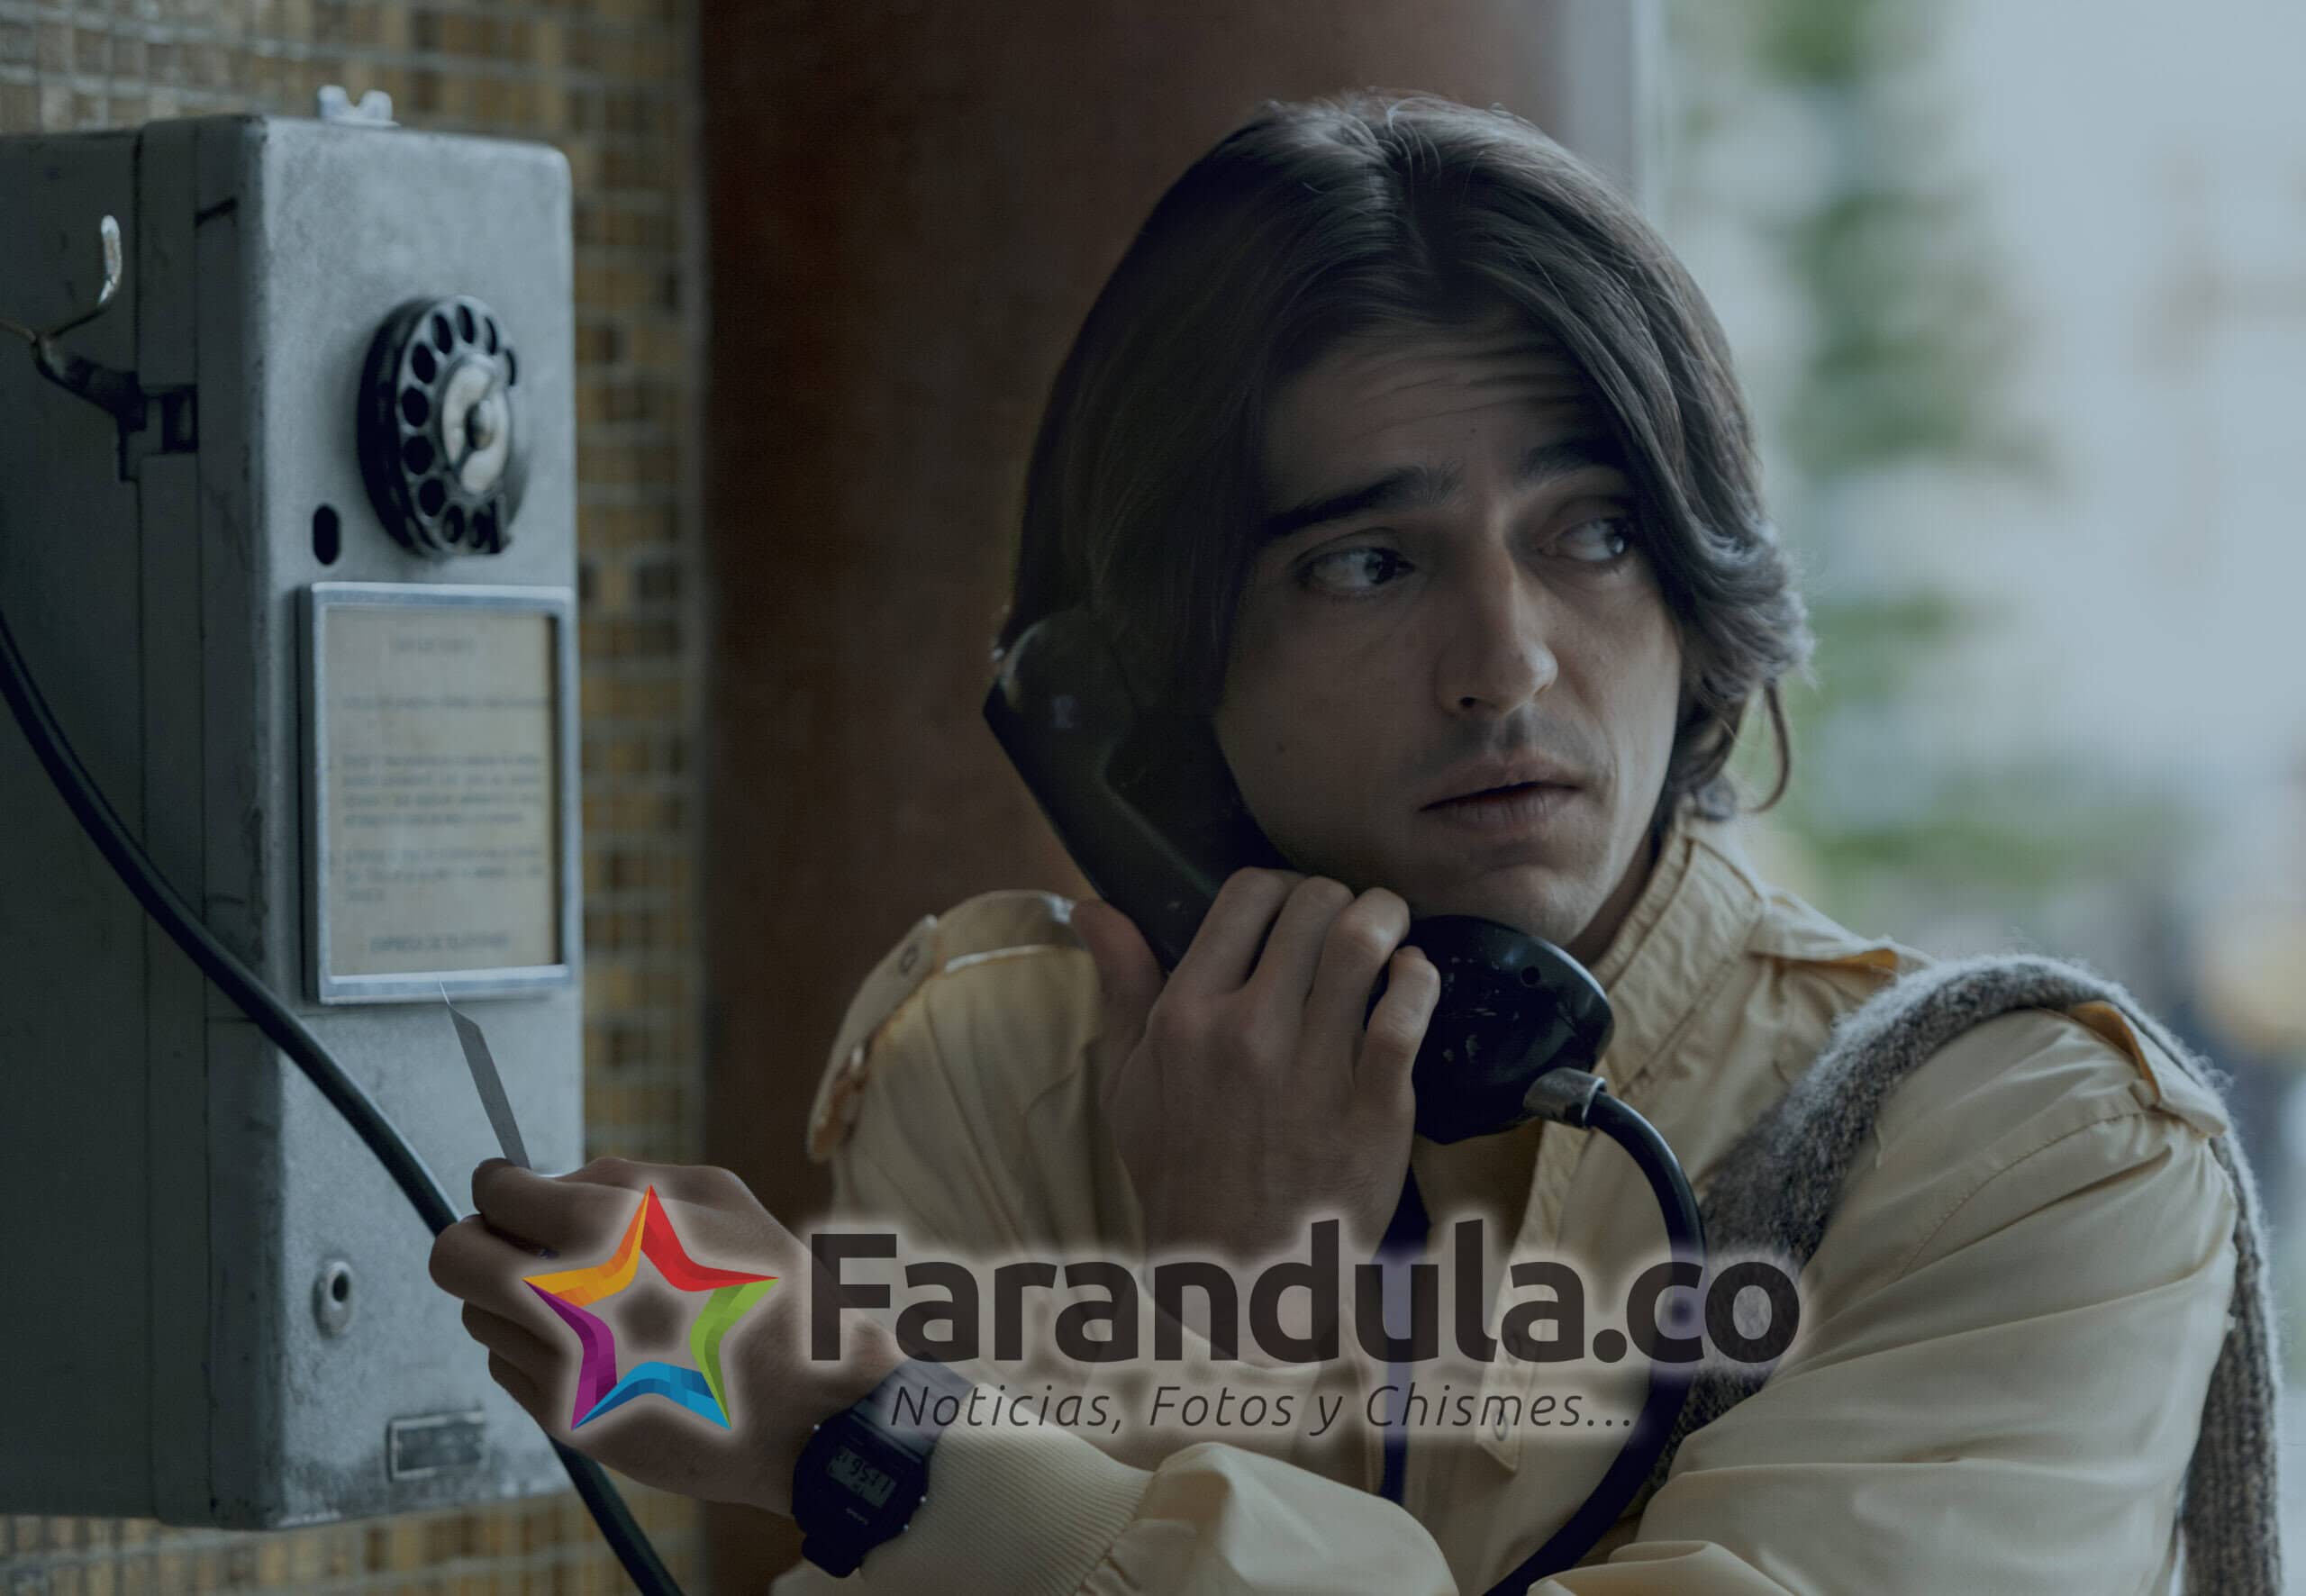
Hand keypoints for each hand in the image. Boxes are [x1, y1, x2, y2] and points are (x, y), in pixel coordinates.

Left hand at [428, 1155, 901, 1515]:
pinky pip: (510, 1369)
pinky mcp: (567, 1420)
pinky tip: (595, 1342)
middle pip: (453, 1258)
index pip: (495, 1192)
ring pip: (478, 1316)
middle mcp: (567, 1303)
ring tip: (574, 1295)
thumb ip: (628, 1178)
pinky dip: (533, 1348)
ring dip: (508, 1296)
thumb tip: (558, 1184)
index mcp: (607, 1234)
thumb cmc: (779, 1297)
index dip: (499, 1182)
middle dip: (476, 1236)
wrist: (812, 1413)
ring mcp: (561, 1369)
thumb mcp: (722, 1199)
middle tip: (513, 1235)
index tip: (509, 1185)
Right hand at [1073, 870, 1440, 1271]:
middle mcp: (1246, 1031)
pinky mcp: (1373, 1105)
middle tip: (1346, 922)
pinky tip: (1412, 980)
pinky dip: (1419, 976)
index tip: (1291, 910)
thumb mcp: (1128, 1081)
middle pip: (1312, 904)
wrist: (1234, 1277)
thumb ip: (1121, 986)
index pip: (1245, 895)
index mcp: (1184, 1016)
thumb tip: (1093, 907)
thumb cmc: (1180, 1177)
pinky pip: (1408, 1009)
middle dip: (1336, 899)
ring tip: (1390, 931)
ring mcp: (1312, 1068)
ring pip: (1363, 940)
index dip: (1279, 888)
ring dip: (1386, 918)